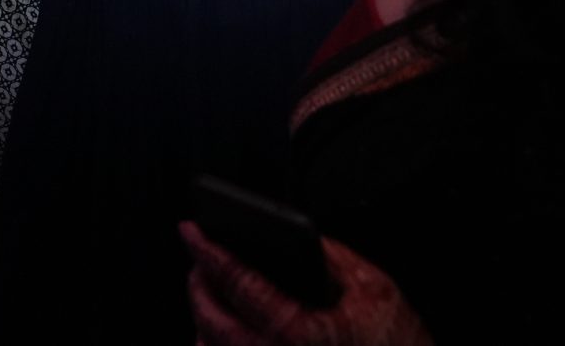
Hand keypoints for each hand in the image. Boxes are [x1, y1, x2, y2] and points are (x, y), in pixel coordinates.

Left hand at [183, 222, 430, 345]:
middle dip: (197, 285)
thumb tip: (292, 237)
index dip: (208, 251)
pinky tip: (221, 338)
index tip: (190, 229)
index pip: (236, 282)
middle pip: (210, 322)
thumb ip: (329, 256)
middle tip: (196, 261)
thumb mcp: (374, 289)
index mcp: (296, 333)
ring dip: (202, 324)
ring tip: (207, 295)